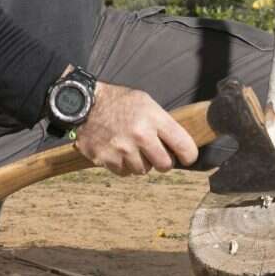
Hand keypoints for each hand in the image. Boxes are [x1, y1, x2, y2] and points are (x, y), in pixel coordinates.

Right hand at [73, 82, 198, 175]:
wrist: (85, 104)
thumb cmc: (119, 102)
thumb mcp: (146, 103)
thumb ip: (163, 123)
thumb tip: (181, 146)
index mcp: (153, 119)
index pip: (183, 146)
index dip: (189, 155)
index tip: (186, 157)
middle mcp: (140, 136)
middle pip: (165, 165)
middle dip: (163, 161)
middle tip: (156, 153)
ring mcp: (122, 149)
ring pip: (143, 170)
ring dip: (140, 162)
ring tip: (132, 147)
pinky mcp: (106, 159)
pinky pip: (124, 172)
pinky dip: (123, 165)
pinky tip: (118, 151)